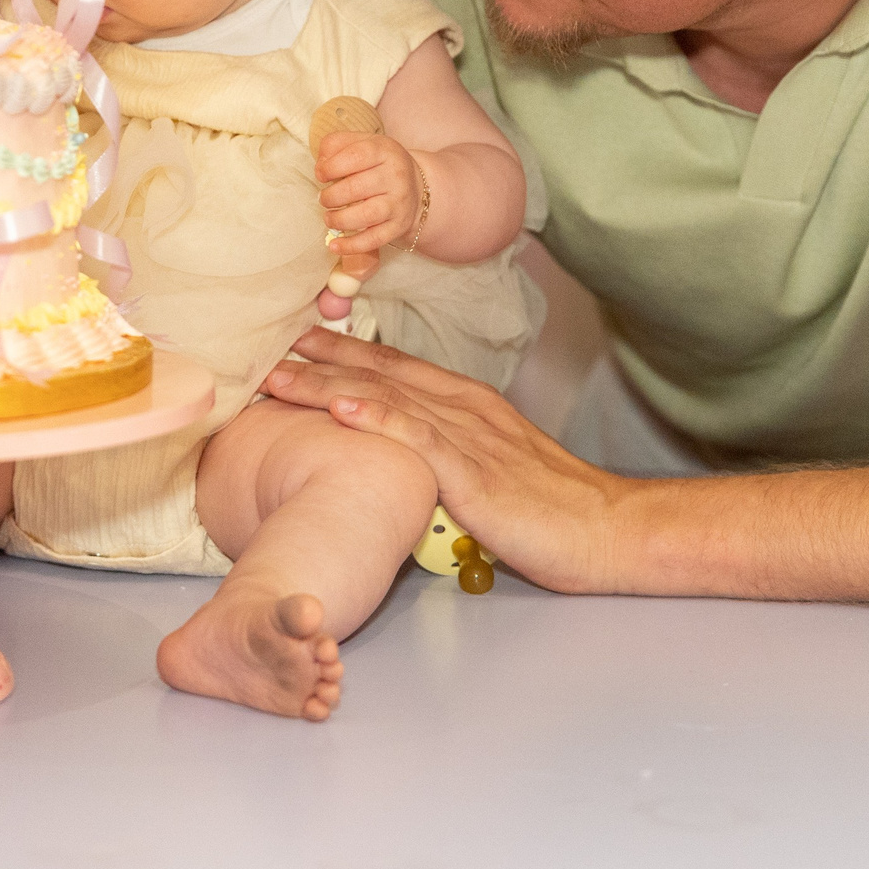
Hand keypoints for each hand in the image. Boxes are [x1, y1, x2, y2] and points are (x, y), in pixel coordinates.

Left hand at [264, 327, 634, 593]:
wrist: (604, 529)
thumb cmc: (549, 507)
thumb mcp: (488, 468)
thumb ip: (445, 453)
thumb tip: (401, 458)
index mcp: (466, 403)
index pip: (391, 366)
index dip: (339, 350)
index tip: (293, 339)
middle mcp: (462, 408)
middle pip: (378, 372)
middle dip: (318, 357)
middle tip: (264, 343)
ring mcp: (468, 435)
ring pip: (387, 397)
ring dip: (327, 382)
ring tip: (279, 374)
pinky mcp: (474, 471)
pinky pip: (419, 438)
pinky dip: (377, 418)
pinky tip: (341, 407)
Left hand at [317, 131, 421, 258]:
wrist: (416, 186)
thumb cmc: (379, 164)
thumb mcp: (362, 143)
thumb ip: (336, 145)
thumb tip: (321, 165)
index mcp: (384, 151)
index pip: (356, 156)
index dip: (331, 167)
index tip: (321, 175)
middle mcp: (395, 176)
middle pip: (356, 188)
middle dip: (331, 196)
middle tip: (325, 199)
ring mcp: (399, 203)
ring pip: (366, 215)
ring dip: (339, 219)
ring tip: (329, 218)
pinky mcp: (398, 226)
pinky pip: (374, 239)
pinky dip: (351, 245)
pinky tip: (334, 246)